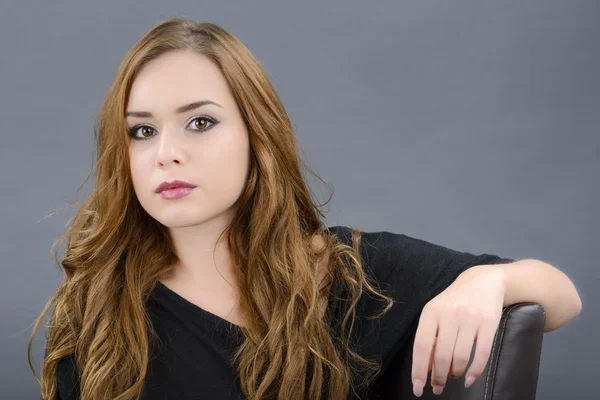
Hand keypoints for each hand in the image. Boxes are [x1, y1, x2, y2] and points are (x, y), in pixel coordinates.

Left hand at [411, 264, 505, 396]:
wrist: (482, 281)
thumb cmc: (454, 303)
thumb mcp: (436, 315)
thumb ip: (430, 339)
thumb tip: (426, 371)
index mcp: (431, 312)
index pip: (421, 346)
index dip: (419, 370)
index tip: (417, 388)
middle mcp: (449, 314)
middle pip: (441, 355)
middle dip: (438, 377)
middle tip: (438, 388)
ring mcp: (470, 318)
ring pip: (460, 357)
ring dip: (455, 373)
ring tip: (454, 376)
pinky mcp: (489, 323)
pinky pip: (481, 354)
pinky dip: (474, 371)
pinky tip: (469, 379)